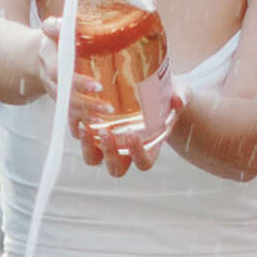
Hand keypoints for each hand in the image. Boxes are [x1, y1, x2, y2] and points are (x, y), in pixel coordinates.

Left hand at [73, 60, 171, 175]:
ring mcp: (106, 145)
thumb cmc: (166, 95)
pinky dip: (77, 131)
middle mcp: (125, 152)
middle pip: (115, 168)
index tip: (133, 135)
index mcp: (148, 148)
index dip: (137, 155)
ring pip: (93, 159)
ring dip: (88, 147)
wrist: (147, 88)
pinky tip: (76, 114)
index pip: (143, 163)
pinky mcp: (92, 132)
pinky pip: (81, 139)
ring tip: (85, 126)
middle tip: (106, 133)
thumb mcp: (178, 92)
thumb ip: (180, 97)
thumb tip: (178, 100)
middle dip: (110, 154)